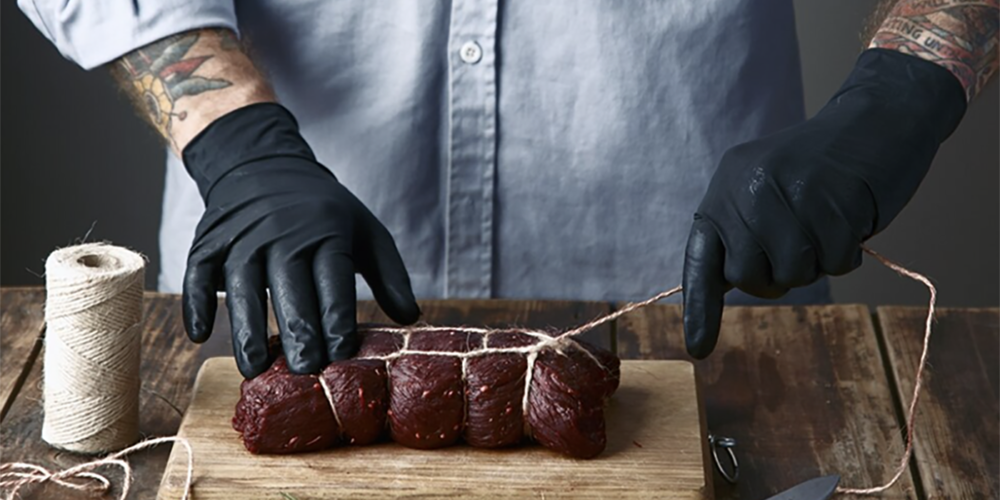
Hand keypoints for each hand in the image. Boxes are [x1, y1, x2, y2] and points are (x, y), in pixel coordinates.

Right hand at [181, 103, 420, 377]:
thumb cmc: (322, 212)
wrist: (264, 166)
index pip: (332, 280)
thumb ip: (390, 275)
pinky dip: (195, 303)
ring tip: (255, 370)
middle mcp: (282, 233)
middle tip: (304, 370)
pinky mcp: (208, 241)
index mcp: (326, 231)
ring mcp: (242, 237)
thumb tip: (411, 319)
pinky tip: (200, 335)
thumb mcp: (365, 231)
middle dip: (297, 332)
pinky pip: (197, 274)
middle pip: (290, 287)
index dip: (336, 319)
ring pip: (242, 286)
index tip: (341, 355)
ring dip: (246, 328)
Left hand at [682, 49, 965, 358]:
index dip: (700, 307)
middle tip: (802, 241)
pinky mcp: (833, 200)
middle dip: (778, 275)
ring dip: (816, 262)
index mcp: (725, 189)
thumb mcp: (764, 190)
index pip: (702, 258)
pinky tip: (850, 215)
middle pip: (750, 277)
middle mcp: (748, 188)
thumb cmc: (819, 169)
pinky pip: (835, 262)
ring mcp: (789, 193)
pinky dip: (848, 251)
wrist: (877, 117)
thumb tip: (720, 286)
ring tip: (826, 223)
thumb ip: (742, 234)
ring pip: (794, 274)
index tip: (698, 348)